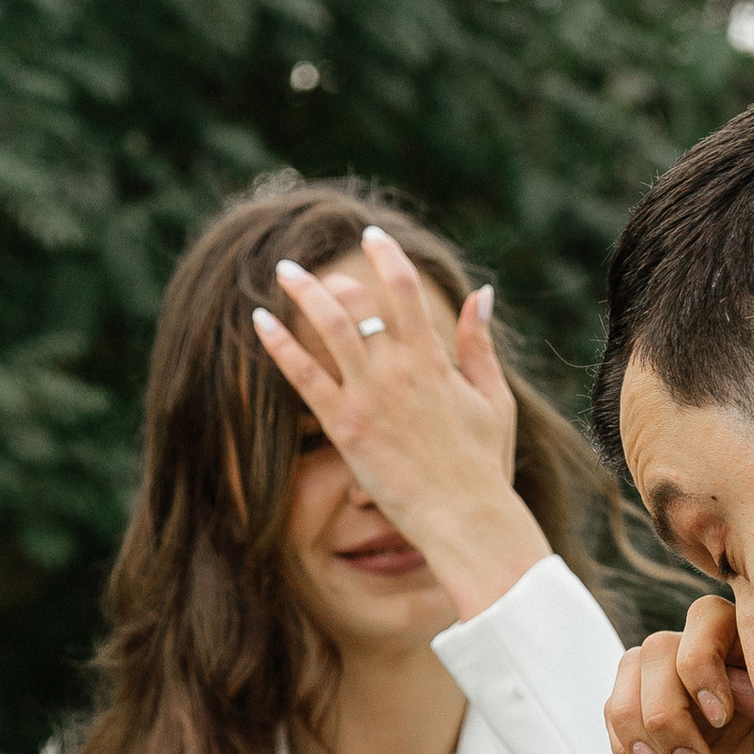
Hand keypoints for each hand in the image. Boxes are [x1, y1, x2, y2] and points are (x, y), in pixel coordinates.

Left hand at [253, 227, 546, 621]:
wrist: (466, 516)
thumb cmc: (484, 465)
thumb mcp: (494, 399)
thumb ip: (480, 345)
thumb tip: (481, 294)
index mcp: (434, 358)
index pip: (404, 289)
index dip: (386, 256)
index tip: (373, 237)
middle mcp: (399, 368)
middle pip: (359, 302)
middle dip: (337, 280)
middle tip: (319, 275)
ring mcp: (370, 396)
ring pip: (329, 327)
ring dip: (303, 293)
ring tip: (283, 272)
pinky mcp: (347, 427)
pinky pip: (305, 377)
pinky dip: (280, 346)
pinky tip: (258, 322)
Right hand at [607, 595, 753, 753]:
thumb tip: (736, 681)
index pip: (717, 619)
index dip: (704, 660)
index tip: (724, 719)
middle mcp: (726, 678)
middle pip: (665, 643)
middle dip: (669, 702)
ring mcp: (688, 707)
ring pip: (633, 669)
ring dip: (644, 726)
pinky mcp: (660, 741)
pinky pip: (615, 711)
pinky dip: (626, 744)